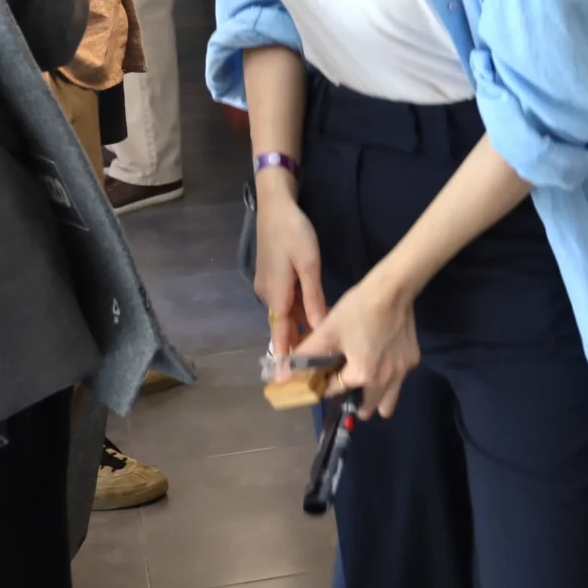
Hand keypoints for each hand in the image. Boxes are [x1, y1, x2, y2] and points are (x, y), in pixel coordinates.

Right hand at [254, 184, 329, 363]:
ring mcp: (268, 285)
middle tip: (315, 366)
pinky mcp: (271, 276)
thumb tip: (319, 328)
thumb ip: (314, 298)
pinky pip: (285, 302)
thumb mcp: (309, 265)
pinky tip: (312, 317)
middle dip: (296, 346)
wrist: (275, 205)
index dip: (285, 359)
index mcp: (276, 296)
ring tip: (319, 347)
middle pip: (282, 327)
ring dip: (299, 329)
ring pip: (285, 314)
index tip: (290, 381)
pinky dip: (297, 313)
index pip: (280, 336)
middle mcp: (268, 295)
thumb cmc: (293, 234)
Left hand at [294, 269, 420, 419]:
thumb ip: (305, 356)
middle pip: (367, 406)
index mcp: (362, 375)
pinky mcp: (413, 359)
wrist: (393, 288)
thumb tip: (282, 374)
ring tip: (368, 386)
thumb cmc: (358, 309)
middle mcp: (385, 380)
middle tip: (346, 385)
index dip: (325, 386)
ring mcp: (402, 371)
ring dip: (377, 400)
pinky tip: (383, 359)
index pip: (336, 391)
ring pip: (388, 401)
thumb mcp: (327, 331)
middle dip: (354, 402)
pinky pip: (399, 380)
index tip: (322, 378)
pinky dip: (390, 378)